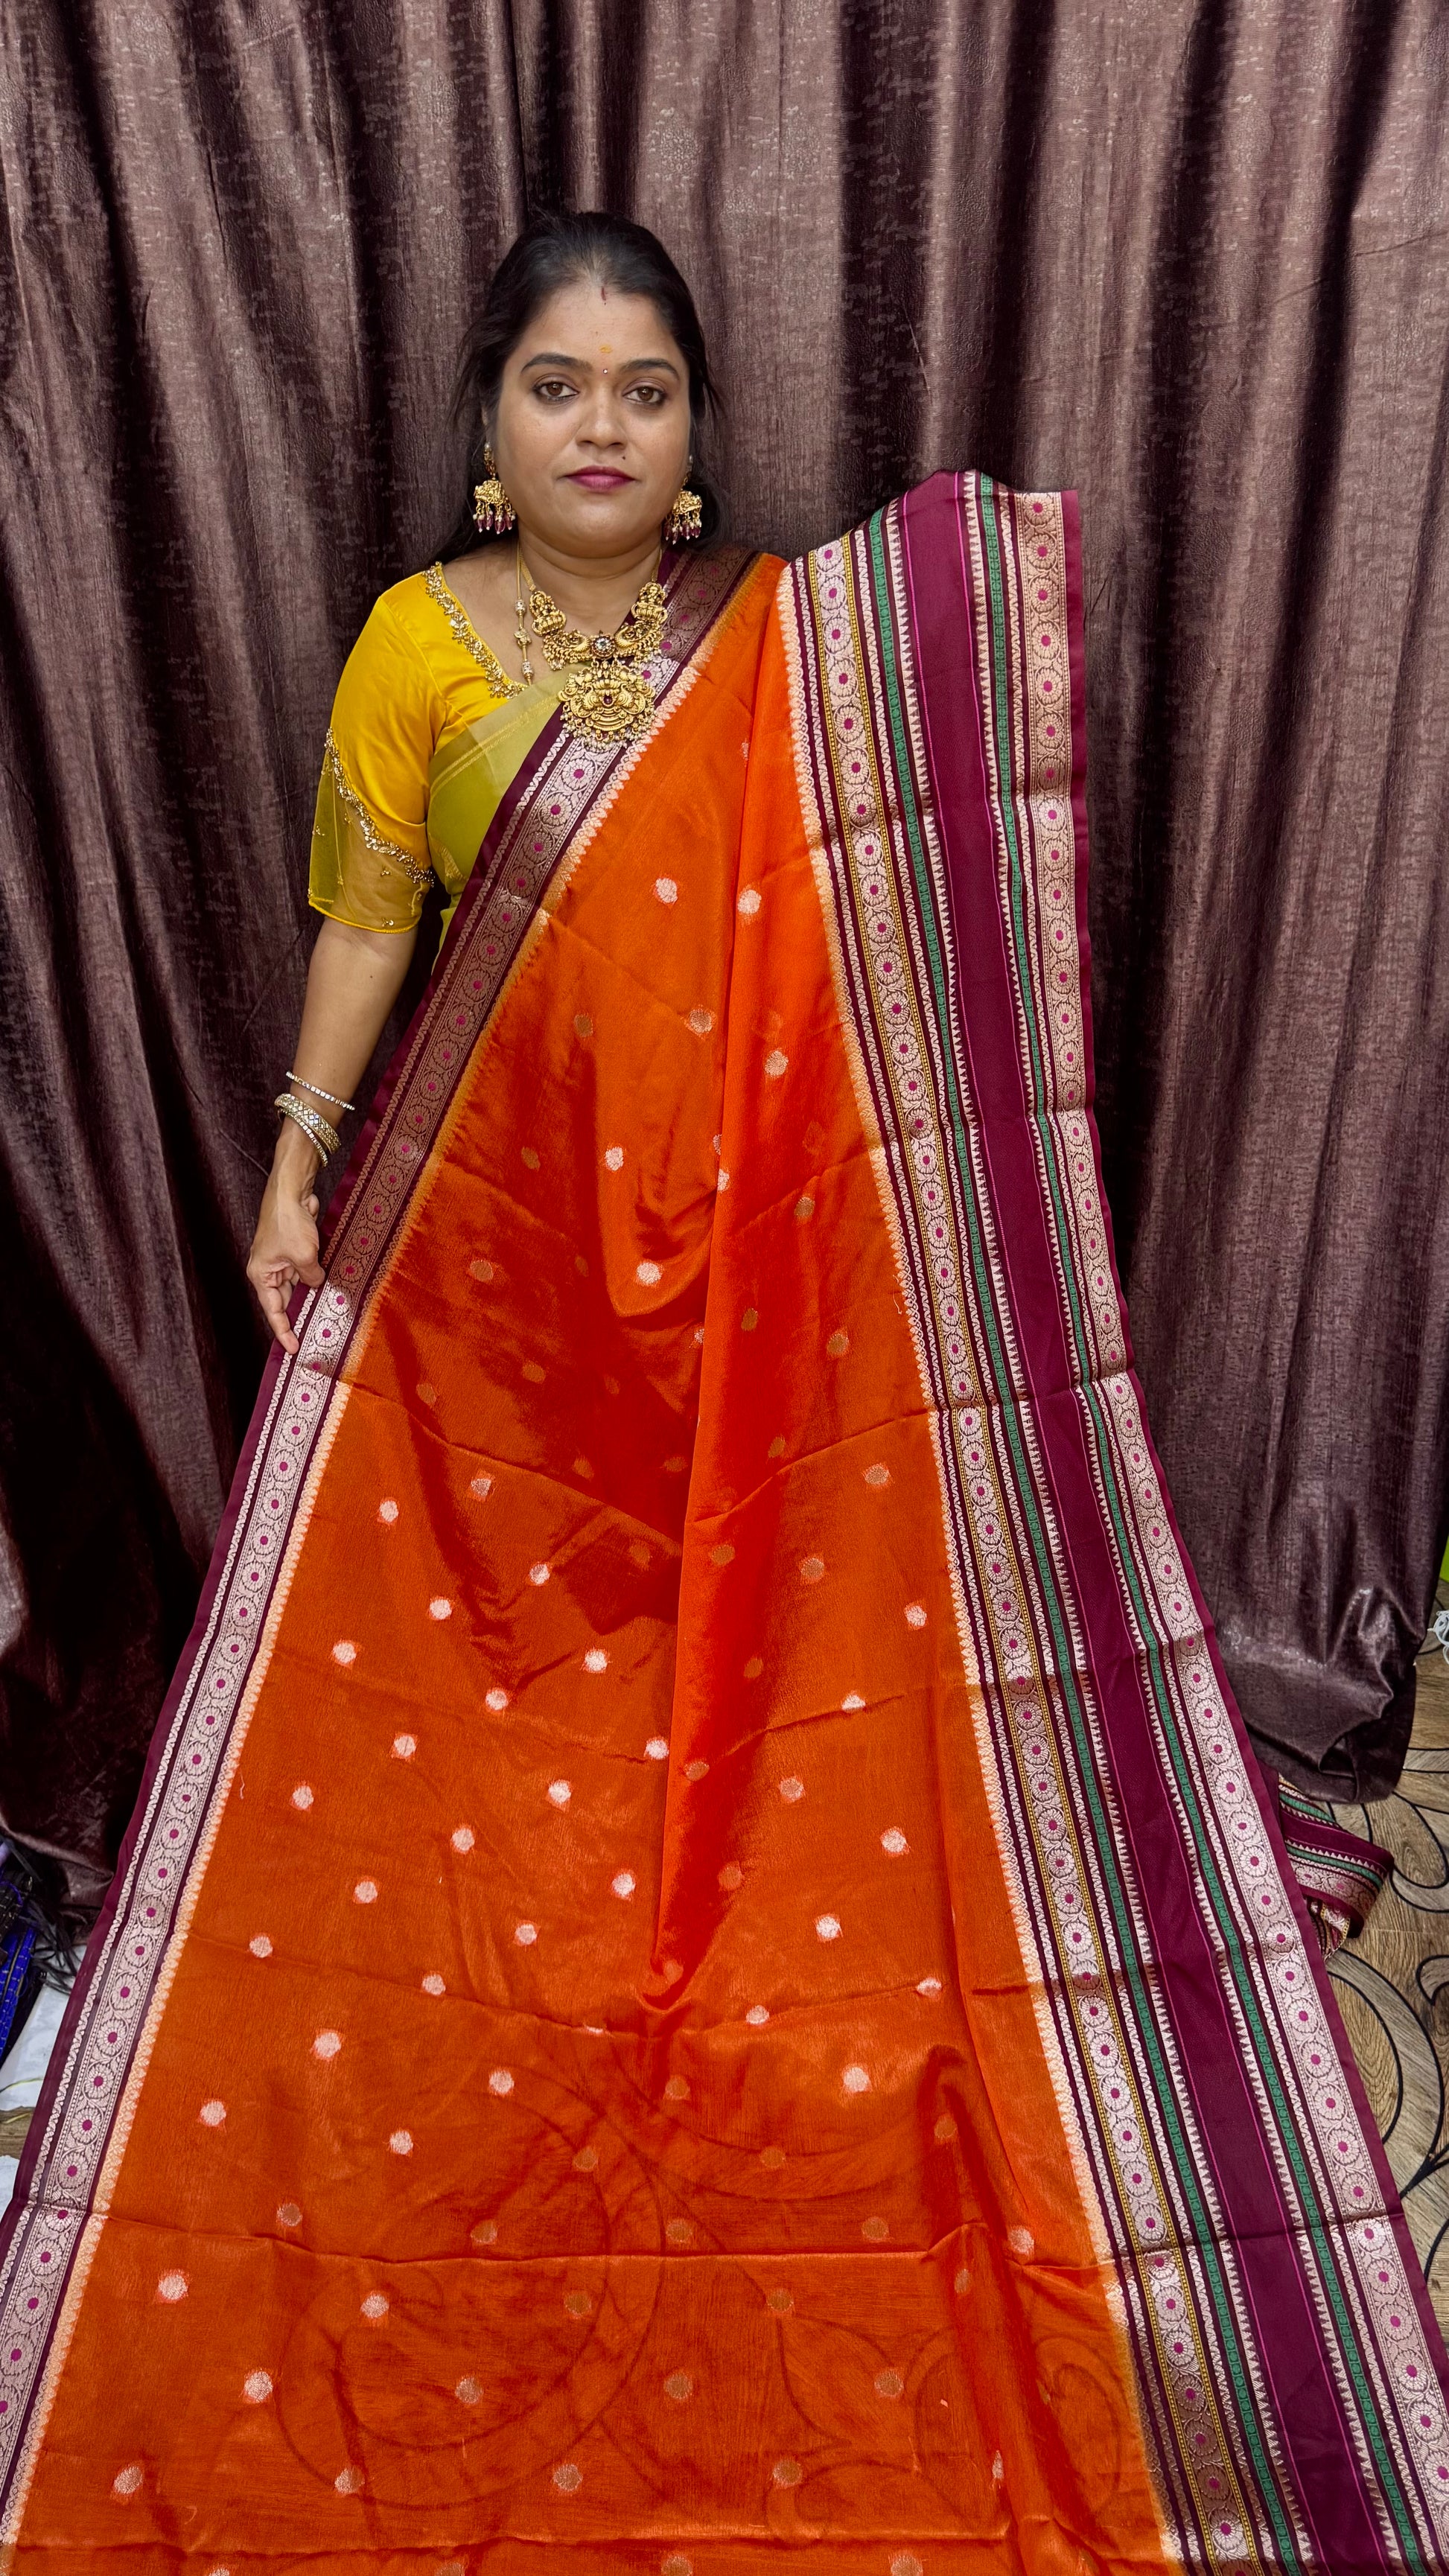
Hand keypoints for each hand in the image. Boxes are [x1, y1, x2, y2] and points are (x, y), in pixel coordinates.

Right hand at [247, 1170, 323, 1354]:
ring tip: (326, 1315)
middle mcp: (268, 1270)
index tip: (294, 1348)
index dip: (284, 1331)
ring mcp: (281, 1260)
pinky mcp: (294, 1249)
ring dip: (311, 1295)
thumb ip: (312, 1278)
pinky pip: (305, 1271)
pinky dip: (316, 1279)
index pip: (273, 1311)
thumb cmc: (288, 1222)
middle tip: (315, 1335)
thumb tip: (318, 1285)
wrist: (291, 1190)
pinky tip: (330, 1289)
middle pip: (285, 1300)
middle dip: (300, 1314)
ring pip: (298, 1286)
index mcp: (261, 1275)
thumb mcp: (304, 1257)